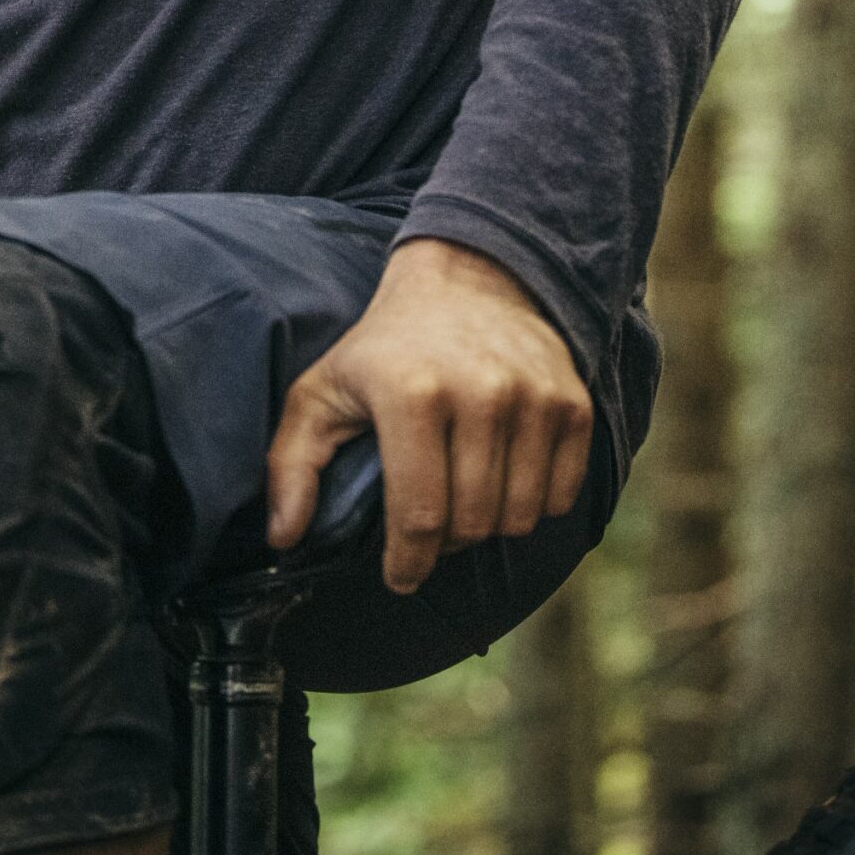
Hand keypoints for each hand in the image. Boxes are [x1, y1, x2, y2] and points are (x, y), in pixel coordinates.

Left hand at [265, 238, 593, 594]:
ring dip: (490, 525)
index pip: (419, 517)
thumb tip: (282, 536)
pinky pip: (562, 496)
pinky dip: (536, 504)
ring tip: (464, 498)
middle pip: (471, 524)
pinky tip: (506, 479)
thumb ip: (292, 464)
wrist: (466, 278)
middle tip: (430, 523)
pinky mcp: (572, 402)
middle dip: (445, 544)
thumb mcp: (322, 391)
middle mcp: (480, 393)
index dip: (407, 564)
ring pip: (519, 518)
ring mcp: (533, 397)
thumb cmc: (386, 347)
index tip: (400, 576)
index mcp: (411, 393)